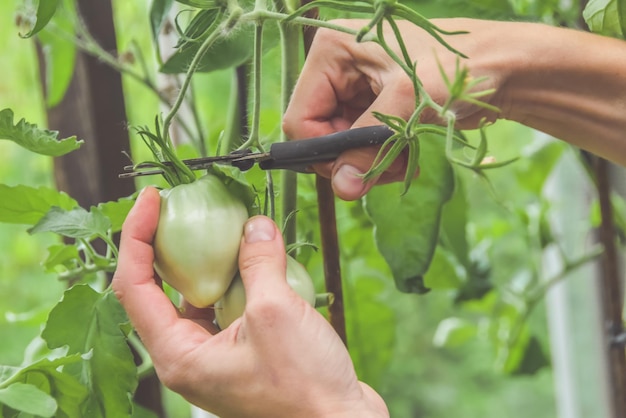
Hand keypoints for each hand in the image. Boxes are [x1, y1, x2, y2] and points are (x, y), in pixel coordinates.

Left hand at [112, 187, 388, 417]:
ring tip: (224, 226)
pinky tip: (257, 257)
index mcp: (178, 355)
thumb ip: (260, 262)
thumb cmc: (304, 387)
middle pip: (159, 290)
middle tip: (180, 206)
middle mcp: (189, 357)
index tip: (150, 199)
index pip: (134, 287)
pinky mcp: (242, 351)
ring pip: (197, 296)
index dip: (136, 237)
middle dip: (167, 244)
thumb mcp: (276, 312)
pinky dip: (237, 278)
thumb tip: (255, 226)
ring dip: (208, 259)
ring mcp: (216, 356)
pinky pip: (227, 305)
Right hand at [283, 18, 501, 199]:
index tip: (353, 172)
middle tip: (384, 171)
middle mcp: (337, 68)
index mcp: (331, 51)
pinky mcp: (373, 106)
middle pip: (320, 134)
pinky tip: (407, 156)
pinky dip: (381, 157)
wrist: (504, 66)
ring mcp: (355, 89)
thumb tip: (341, 188)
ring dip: (369, 162)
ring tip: (403, 161)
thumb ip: (368, 145)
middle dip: (351, 159)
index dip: (323, 152)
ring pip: (342, 145)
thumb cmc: (458, 67)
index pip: (301, 117)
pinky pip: (362, 145)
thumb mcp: (407, 103)